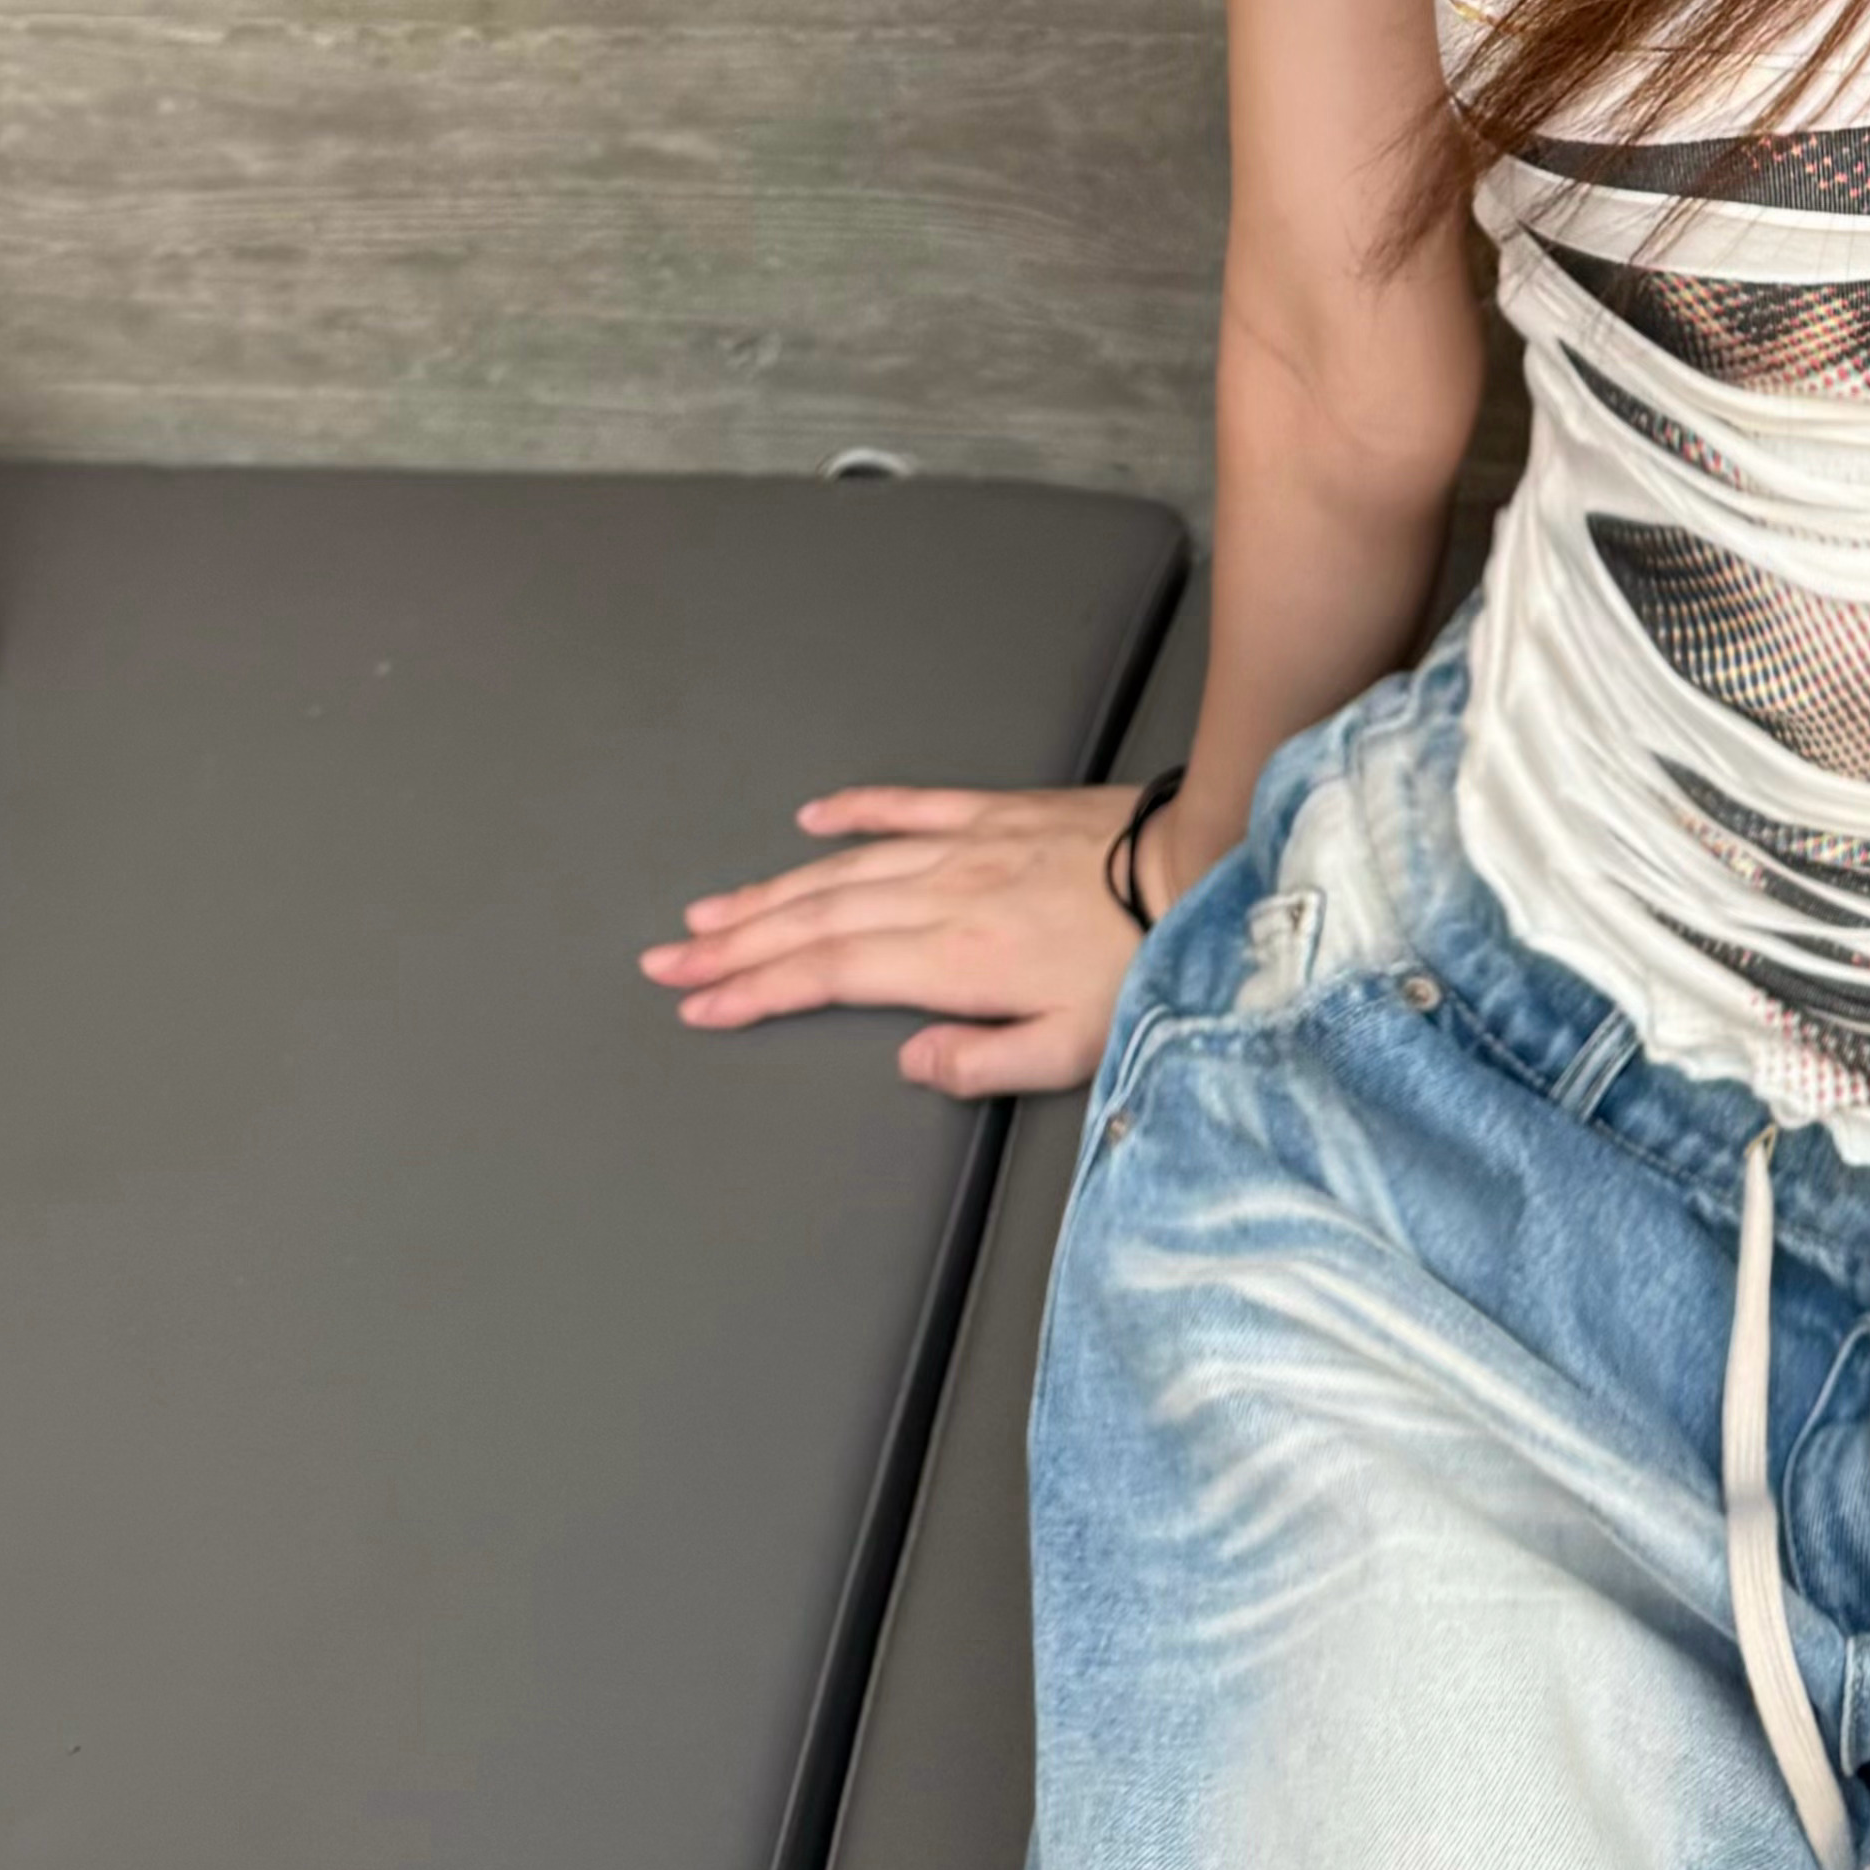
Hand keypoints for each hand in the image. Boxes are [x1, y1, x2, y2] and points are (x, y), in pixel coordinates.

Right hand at [638, 780, 1155, 1098]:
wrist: (1200, 865)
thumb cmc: (1144, 967)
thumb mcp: (1072, 1047)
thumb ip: (982, 1062)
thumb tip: (909, 1063)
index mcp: (954, 960)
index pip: (829, 975)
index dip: (756, 990)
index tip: (700, 1004)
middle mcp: (942, 895)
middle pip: (815, 920)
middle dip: (734, 943)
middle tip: (668, 959)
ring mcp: (965, 845)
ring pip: (845, 868)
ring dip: (771, 890)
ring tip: (712, 910)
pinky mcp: (996, 811)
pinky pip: (909, 806)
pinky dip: (855, 812)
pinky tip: (812, 820)